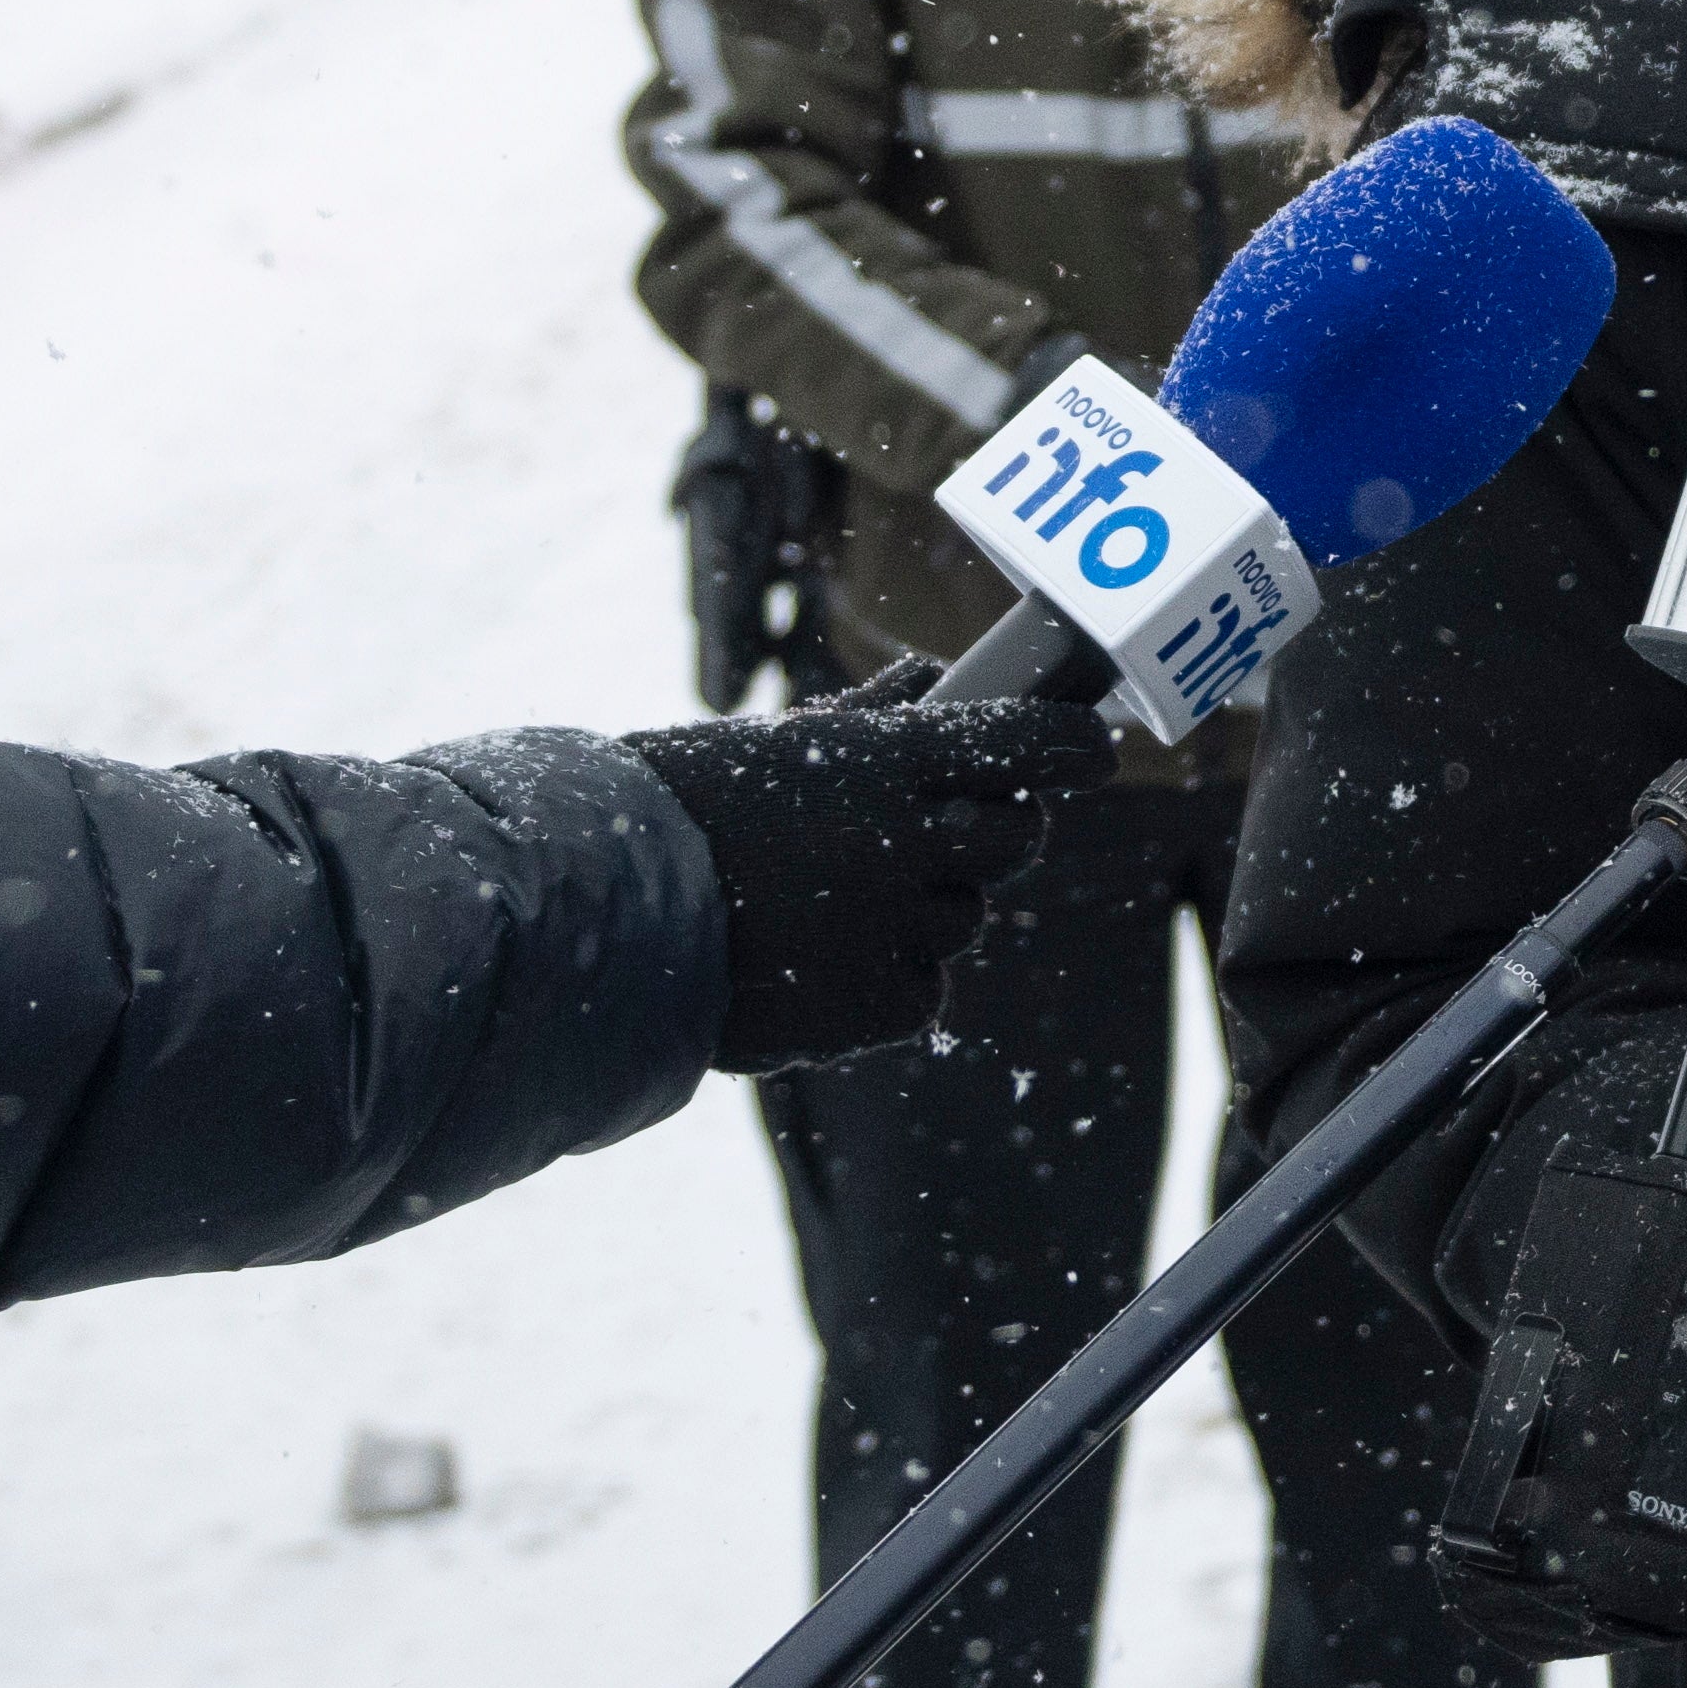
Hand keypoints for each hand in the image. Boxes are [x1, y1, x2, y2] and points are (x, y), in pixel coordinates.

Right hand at [629, 668, 1124, 1072]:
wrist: (589, 925)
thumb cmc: (672, 814)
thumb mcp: (768, 746)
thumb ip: (866, 722)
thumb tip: (932, 679)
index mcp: (882, 762)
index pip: (1024, 742)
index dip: (1072, 746)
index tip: (1096, 748)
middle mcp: (904, 841)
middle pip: (1015, 839)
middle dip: (995, 835)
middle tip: (948, 836)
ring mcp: (892, 928)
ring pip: (964, 920)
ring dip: (926, 912)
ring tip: (833, 906)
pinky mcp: (871, 1008)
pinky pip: (921, 992)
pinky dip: (887, 983)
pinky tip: (819, 964)